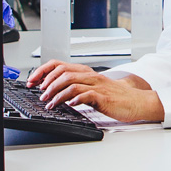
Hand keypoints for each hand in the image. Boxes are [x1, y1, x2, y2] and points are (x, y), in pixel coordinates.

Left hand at [28, 59, 164, 122]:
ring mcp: (98, 86)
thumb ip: (78, 88)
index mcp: (88, 73)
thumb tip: (58, 92)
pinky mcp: (103, 97)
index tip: (33, 81)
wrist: (138, 102)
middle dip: (47, 83)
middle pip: (63, 72)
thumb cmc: (118, 97)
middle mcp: (91, 77)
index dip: (43, 72)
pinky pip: (86, 95)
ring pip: (71, 83)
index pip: (60, 65)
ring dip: (56, 93)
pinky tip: (69, 104)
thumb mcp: (95, 89)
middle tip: (40, 94)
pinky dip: (74, 99)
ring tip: (50, 103)